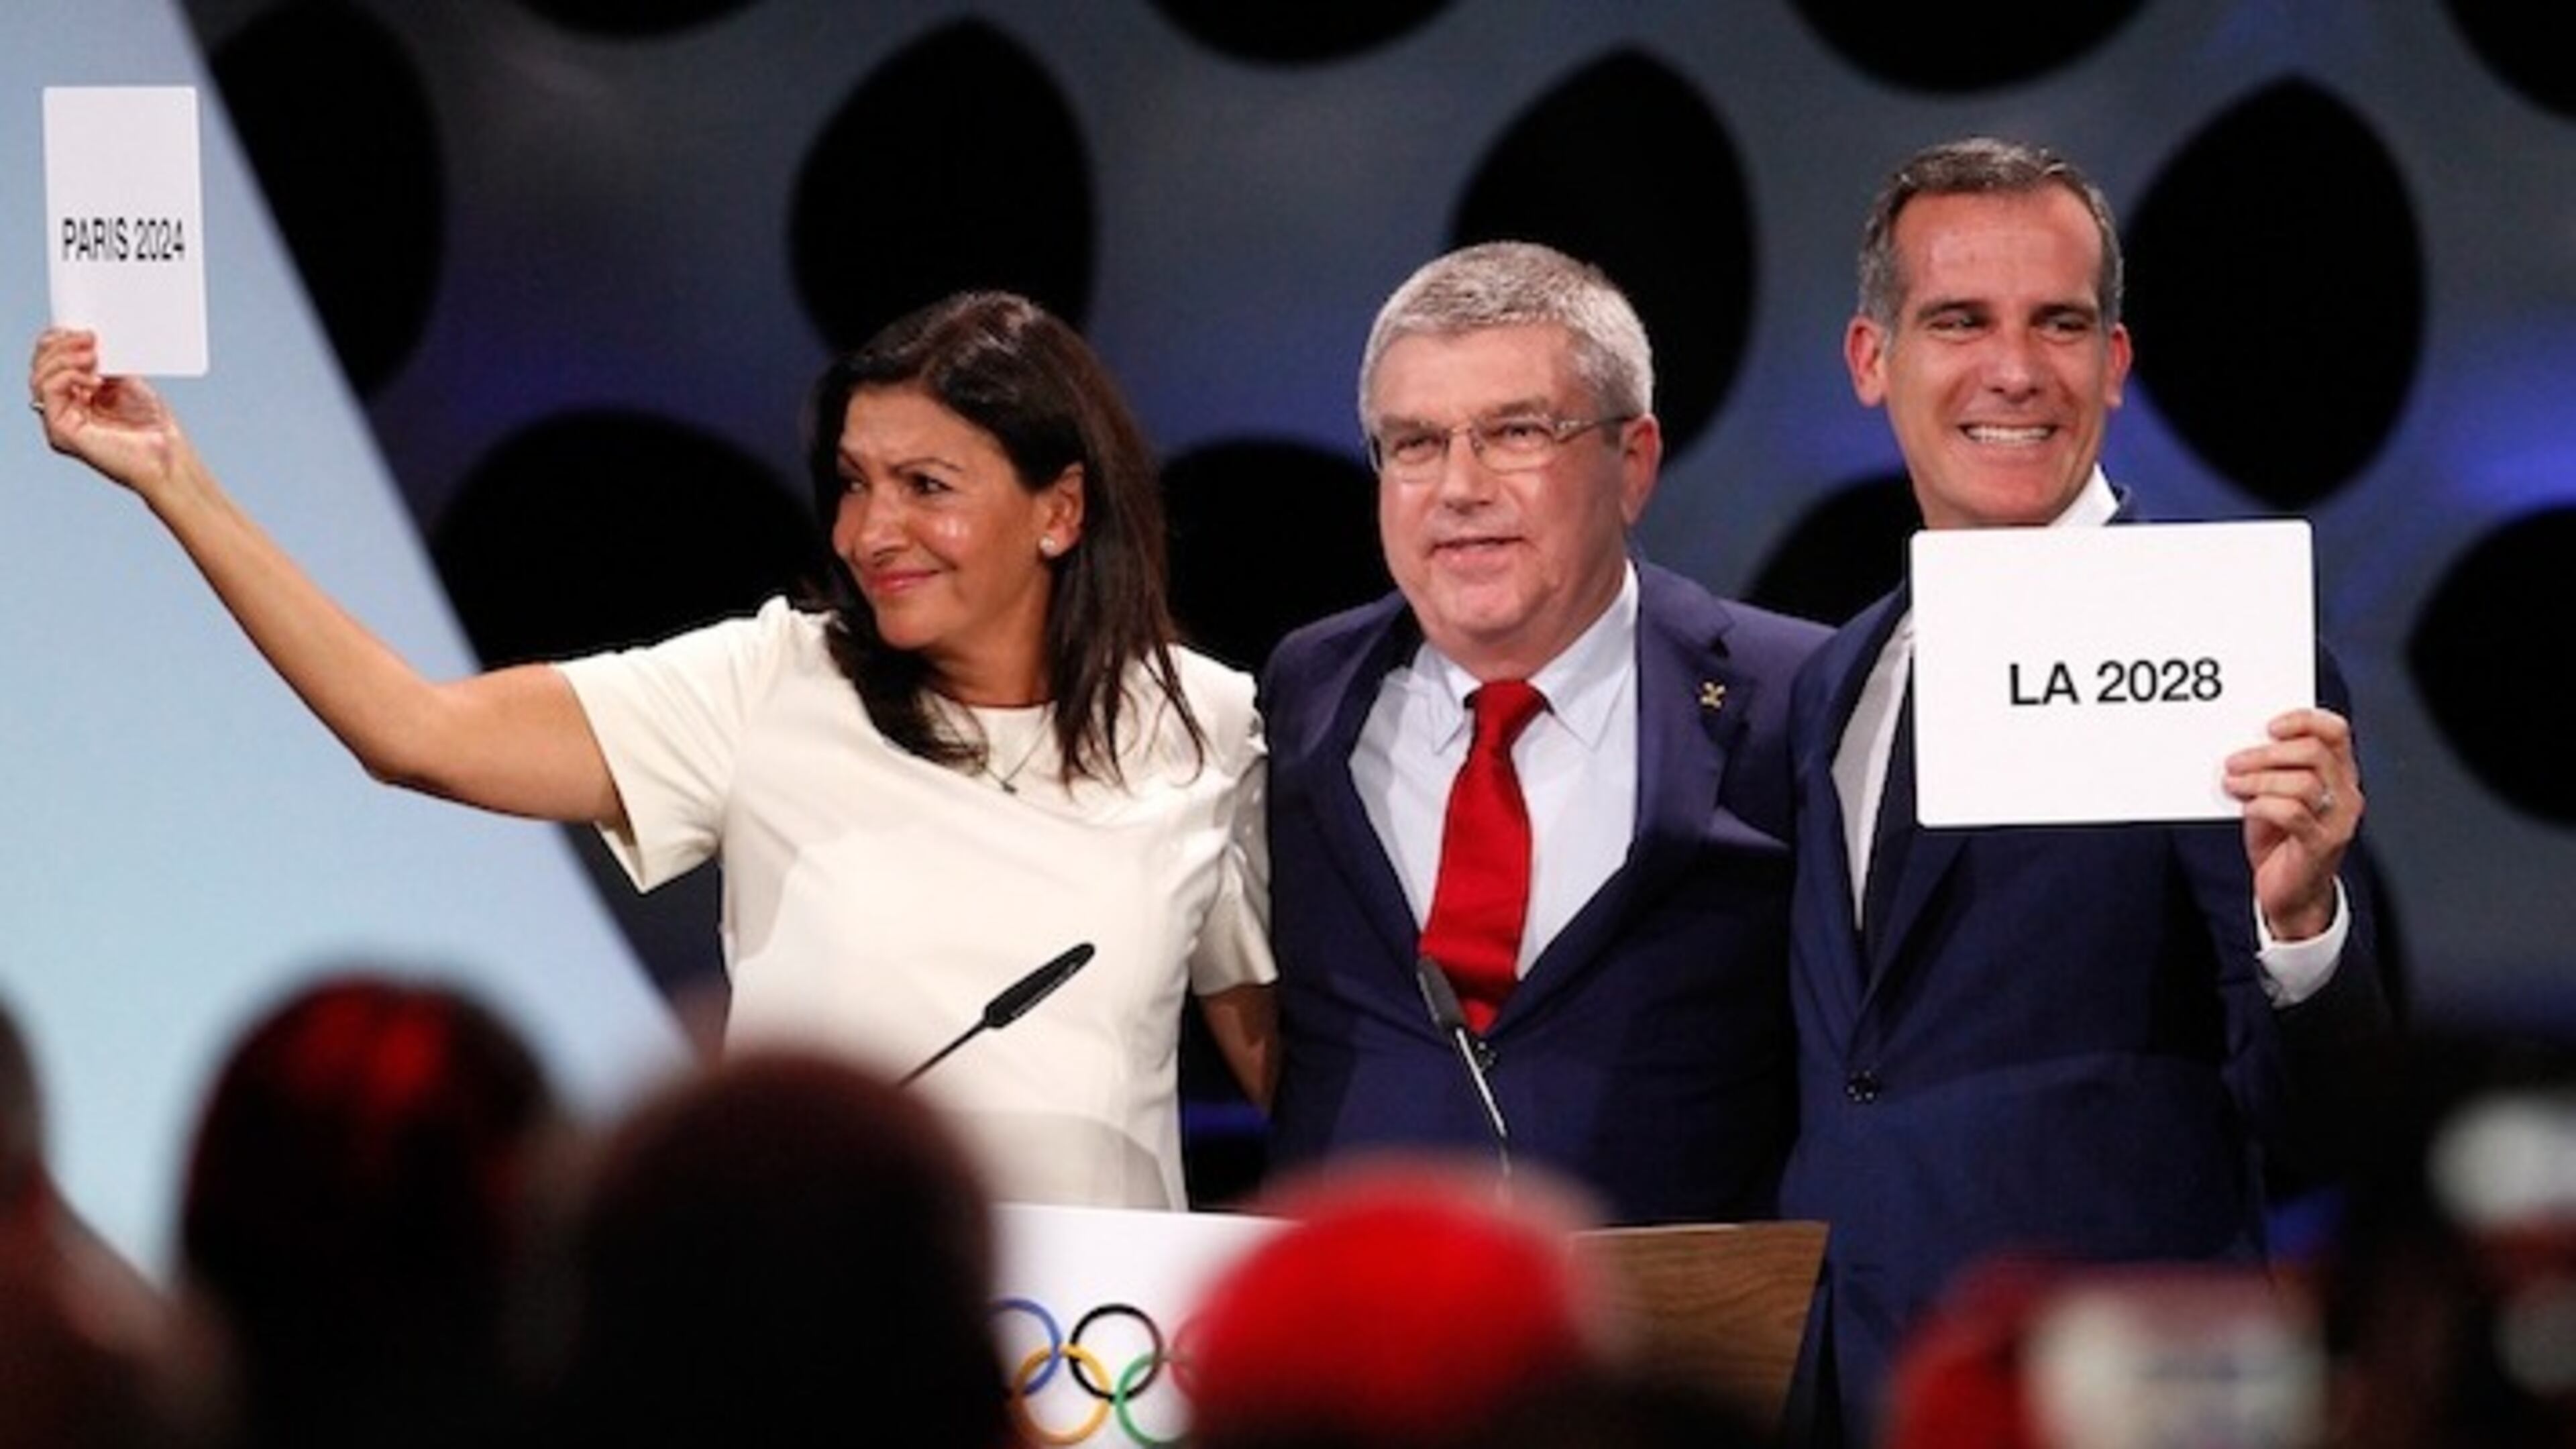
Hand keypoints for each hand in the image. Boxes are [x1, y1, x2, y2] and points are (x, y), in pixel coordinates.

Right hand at [28, 328, 188, 497]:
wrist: (168, 457)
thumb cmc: (153, 427)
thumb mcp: (126, 382)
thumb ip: (104, 363)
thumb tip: (87, 338)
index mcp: (77, 395)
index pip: (52, 362)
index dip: (60, 341)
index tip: (84, 329)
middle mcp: (64, 408)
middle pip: (40, 366)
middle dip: (60, 345)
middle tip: (89, 337)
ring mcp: (59, 421)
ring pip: (39, 377)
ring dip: (64, 359)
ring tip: (93, 354)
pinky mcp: (61, 432)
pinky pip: (48, 393)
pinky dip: (67, 377)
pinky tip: (93, 378)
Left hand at [2223, 706, 2360, 941]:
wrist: (2291, 895)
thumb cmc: (2281, 842)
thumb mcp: (2275, 797)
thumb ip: (2271, 770)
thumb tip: (2243, 744)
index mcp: (2338, 774)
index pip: (2336, 731)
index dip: (2304, 720)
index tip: (2269, 726)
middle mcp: (2346, 794)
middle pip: (2315, 752)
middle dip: (2267, 753)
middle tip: (2234, 761)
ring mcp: (2338, 820)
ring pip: (2303, 782)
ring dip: (2259, 780)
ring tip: (2233, 784)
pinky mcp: (2321, 844)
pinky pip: (2292, 813)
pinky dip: (2263, 805)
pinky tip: (2247, 809)